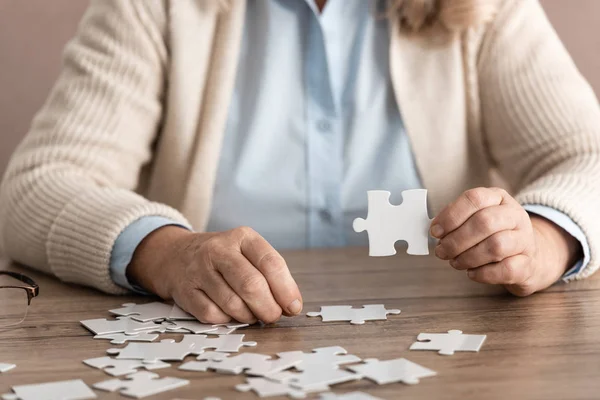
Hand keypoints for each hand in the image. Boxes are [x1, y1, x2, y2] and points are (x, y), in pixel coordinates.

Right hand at [127, 226, 302, 323]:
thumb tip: (292, 305)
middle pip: (251, 285)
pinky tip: (230, 314)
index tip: (293, 307)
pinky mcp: (185, 290)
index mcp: (242, 237)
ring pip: (232, 304)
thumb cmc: (223, 258)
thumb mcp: (247, 253)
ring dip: (249, 316)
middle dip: (268, 308)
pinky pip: (212, 315)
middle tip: (273, 316)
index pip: (270, 263)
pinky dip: (227, 320)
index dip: (286, 289)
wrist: (176, 255)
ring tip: (252, 315)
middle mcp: (219, 250)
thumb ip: (270, 275)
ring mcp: (199, 270)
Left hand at [430, 187, 581, 295]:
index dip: (451, 216)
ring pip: (496, 246)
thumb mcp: (475, 220)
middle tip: (441, 251)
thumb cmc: (492, 236)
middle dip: (456, 240)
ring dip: (468, 257)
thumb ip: (455, 222)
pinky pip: (506, 269)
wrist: (527, 257)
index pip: (474, 199)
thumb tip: (435, 230)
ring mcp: (525, 240)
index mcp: (498, 199)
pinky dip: (483, 274)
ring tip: (455, 262)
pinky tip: (472, 273)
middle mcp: (515, 216)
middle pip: (484, 222)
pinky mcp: (529, 264)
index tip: (435, 231)